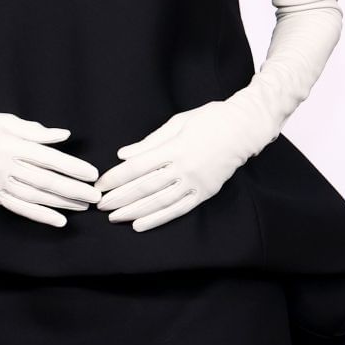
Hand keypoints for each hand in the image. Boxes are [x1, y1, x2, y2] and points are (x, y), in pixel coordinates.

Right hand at [0, 107, 101, 227]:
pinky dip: (39, 216)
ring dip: (62, 203)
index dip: (72, 167)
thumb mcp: (8, 120)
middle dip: (73, 189)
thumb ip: (37, 131)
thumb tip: (64, 136)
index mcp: (12, 144)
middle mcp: (6, 165)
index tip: (92, 173)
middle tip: (95, 195)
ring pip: (35, 196)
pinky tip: (58, 220)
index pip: (49, 158)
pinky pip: (19, 208)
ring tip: (83, 206)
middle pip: (45, 180)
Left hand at [94, 98, 273, 231]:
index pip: (138, 167)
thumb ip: (150, 142)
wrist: (245, 128)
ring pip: (159, 202)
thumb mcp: (178, 122)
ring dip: (134, 211)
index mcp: (175, 147)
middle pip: (145, 187)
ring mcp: (195, 182)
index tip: (101, 185)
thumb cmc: (210, 119)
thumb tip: (123, 155)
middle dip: (119, 197)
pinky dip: (158, 219)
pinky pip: (178, 209)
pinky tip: (140, 225)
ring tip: (115, 218)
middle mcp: (184, 168)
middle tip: (99, 205)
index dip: (116, 177)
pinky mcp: (205, 193)